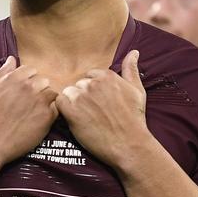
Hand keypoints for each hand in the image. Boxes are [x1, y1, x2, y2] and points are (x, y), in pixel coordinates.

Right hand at [0, 56, 57, 165]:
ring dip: (46, 100)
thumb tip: (12, 59)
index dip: (28, 81)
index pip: (31, 70)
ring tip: (34, 112)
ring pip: (51, 93)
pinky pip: (56, 108)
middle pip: (43, 81)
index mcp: (15, 78)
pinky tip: (39, 120)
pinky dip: (50, 113)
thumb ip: (2, 72)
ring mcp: (39, 100)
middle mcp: (29, 86)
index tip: (23, 92)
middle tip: (29, 103)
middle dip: (38, 89)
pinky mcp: (47, 116)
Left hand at [55, 50, 149, 167]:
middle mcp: (93, 83)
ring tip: (85, 118)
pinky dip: (64, 111)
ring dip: (73, 104)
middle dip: (83, 97)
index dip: (92, 91)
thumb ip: (131, 69)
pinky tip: (75, 119)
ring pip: (68, 93)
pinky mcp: (72, 110)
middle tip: (93, 113)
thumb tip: (134, 52)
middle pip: (78, 85)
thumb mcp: (137, 90)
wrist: (129, 144)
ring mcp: (81, 96)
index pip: (90, 76)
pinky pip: (59, 103)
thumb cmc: (134, 119)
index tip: (99, 104)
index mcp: (107, 76)